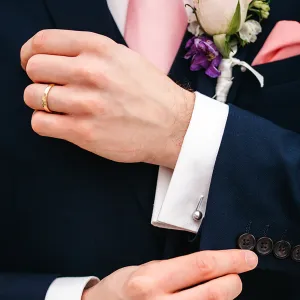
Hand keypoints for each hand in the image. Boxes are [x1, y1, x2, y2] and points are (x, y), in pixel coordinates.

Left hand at [21, 30, 194, 168]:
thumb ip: (91, 53)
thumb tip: (59, 58)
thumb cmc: (152, 94)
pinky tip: (59, 123)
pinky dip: (44, 123)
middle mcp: (91, 72)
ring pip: (33, 97)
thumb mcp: (126, 58)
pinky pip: (40, 124)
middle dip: (38, 78)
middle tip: (51, 88)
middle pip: (34, 68)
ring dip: (41, 103)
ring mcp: (87, 104)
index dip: (32, 53)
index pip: (43, 42)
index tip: (34, 63)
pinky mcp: (85, 132)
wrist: (174, 126)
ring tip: (60, 108)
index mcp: (100, 49)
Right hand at [82, 250, 257, 299]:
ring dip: (223, 298)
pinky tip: (205, 299)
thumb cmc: (122, 288)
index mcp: (152, 279)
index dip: (229, 261)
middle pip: (213, 294)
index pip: (201, 266)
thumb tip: (208, 268)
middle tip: (237, 275)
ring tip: (221, 288)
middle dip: (233, 282)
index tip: (246, 258)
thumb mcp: (147, 269)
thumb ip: (176, 270)